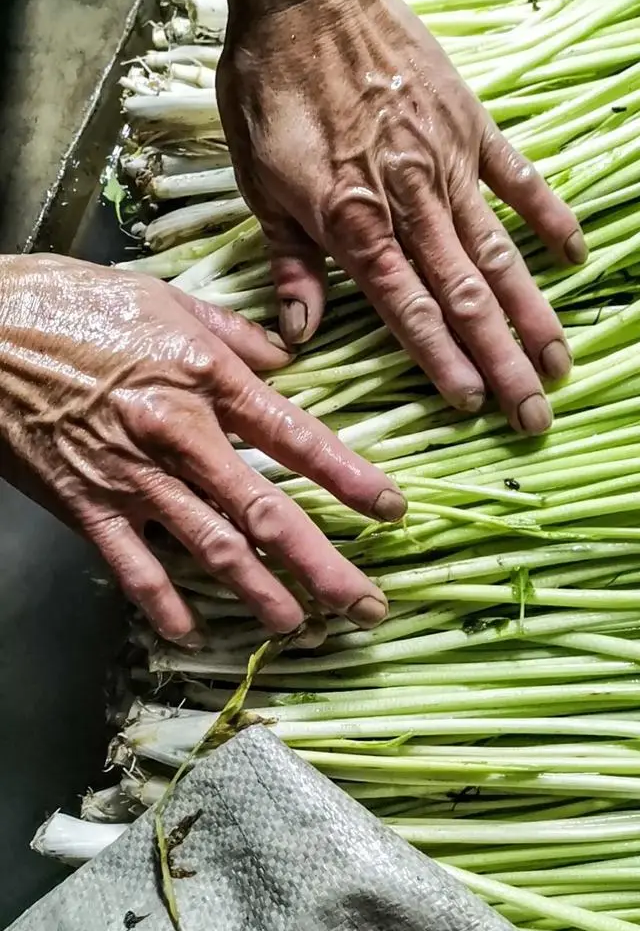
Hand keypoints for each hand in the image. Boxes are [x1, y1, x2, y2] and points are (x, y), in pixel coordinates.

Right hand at [0, 256, 404, 642]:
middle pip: (263, 511)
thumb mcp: (165, 298)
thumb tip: (285, 357)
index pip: (296, 436)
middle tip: (364, 603)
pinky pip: (131, 565)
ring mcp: (130, 475)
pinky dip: (160, 603)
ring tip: (298, 625)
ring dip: (259, 593)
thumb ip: (233, 335)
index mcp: (207, 377)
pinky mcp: (84, 504)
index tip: (389, 511)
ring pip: (209, 548)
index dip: (349, 479)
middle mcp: (178, 433)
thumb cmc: (71, 303)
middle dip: (321, 564)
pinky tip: (187, 632)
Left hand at [217, 0, 586, 434]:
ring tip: (561, 360)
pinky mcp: (469, 122)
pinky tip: (575, 258)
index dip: (442, 361)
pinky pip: (517, 177)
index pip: (406, 309)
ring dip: (531, 313)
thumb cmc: (268, 87)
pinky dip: (547, 217)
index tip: (474, 406)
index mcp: (352, 220)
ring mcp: (446, 161)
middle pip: (464, 296)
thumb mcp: (258, 181)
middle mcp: (408, 200)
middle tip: (535, 413)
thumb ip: (290, 262)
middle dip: (503, 362)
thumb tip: (299, 335)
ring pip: (498, 252)